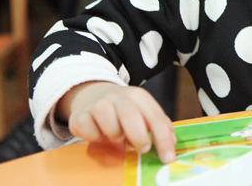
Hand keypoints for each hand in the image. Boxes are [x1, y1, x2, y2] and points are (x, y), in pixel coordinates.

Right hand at [57, 82, 176, 163]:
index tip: (167, 158)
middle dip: (139, 136)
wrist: (91, 94)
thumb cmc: (123, 110)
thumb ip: (158, 126)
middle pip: (130, 115)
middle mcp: (118, 97)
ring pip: (109, 123)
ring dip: (115, 135)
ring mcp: (98, 105)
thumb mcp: (143, 111)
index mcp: (139, 96)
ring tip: (117, 136)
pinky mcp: (80, 116)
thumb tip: (171, 143)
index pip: (155, 117)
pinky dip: (95, 137)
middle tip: (143, 149)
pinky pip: (88, 131)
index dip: (163, 139)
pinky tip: (99, 134)